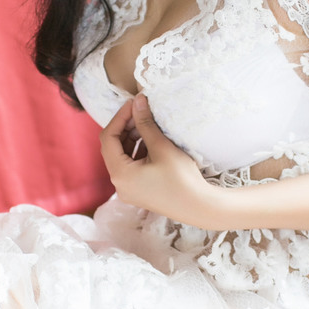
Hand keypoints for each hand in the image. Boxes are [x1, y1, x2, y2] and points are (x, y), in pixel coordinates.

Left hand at [100, 96, 214, 224]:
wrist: (199, 207)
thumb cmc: (181, 179)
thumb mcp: (161, 147)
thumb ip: (146, 123)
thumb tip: (138, 101)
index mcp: (120, 174)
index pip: (109, 138)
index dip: (119, 118)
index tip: (134, 103)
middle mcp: (119, 184)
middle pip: (113, 148)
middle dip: (125, 127)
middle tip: (141, 111)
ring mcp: (128, 190)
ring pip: (122, 157)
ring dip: (132, 139)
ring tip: (148, 124)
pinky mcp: (138, 191)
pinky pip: (131, 166)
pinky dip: (138, 152)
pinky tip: (152, 141)